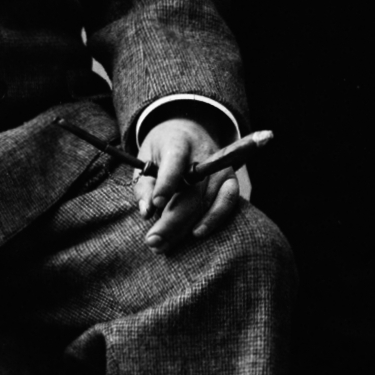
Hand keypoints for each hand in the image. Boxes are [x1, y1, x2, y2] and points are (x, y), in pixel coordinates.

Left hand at [132, 117, 249, 248]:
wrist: (189, 129)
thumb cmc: (162, 149)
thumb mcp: (145, 157)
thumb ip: (144, 184)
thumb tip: (147, 212)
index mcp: (178, 143)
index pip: (175, 163)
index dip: (167, 183)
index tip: (157, 203)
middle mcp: (204, 155)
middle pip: (191, 192)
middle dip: (171, 221)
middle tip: (152, 242)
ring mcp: (220, 168)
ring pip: (206, 202)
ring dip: (185, 228)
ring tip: (164, 245)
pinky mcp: (231, 179)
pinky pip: (227, 202)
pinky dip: (214, 219)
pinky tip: (197, 233)